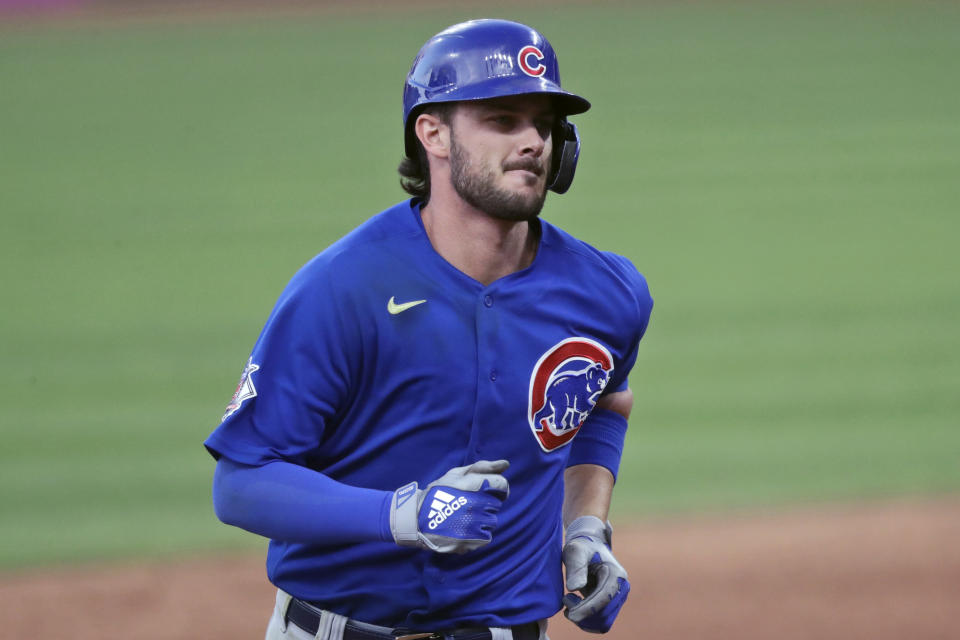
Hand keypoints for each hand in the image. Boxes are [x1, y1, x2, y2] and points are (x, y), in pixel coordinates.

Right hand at [390, 460, 509, 553]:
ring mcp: (473, 524)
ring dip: (482, 519)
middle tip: (469, 504)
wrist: (416, 518)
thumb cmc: (438, 493)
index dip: (498, 487)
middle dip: (486, 503)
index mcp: (472, 485)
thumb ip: (482, 468)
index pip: (502, 484)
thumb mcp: (456, 474)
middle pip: (496, 504)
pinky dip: (478, 533)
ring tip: (464, 517)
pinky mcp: (471, 541)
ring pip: (492, 521)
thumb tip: (506, 464)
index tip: (488, 490)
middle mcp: (475, 504)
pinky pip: (486, 536)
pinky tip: (464, 528)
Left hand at [562, 516, 629, 632]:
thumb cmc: (581, 547)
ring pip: (603, 623)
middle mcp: (622, 588)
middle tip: (565, 599)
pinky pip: (601, 623)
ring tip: (569, 602)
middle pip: (604, 615)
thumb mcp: (575, 551)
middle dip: (583, 614)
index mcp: (616, 574)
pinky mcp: (611, 604)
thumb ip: (575, 567)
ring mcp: (618, 598)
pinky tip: (574, 607)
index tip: (569, 613)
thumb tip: (575, 587)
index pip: (604, 599)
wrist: (588, 547)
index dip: (587, 609)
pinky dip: (586, 621)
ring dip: (584, 620)